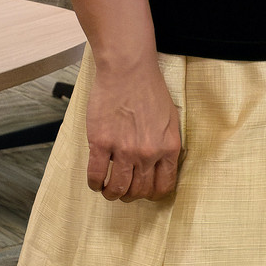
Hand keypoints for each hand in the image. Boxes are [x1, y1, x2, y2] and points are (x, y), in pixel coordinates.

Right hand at [85, 59, 181, 201]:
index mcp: (169, 148)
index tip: (143, 192)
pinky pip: (96, 175)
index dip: (152, 194)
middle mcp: (148, 153)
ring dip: (112, 194)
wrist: (128, 69)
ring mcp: (124, 150)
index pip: (163, 186)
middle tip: (123, 190)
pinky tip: (95, 182)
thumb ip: (166, 145)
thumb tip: (160, 167)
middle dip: (131, 196)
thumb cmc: (149, 89)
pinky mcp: (101, 143)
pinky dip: (95, 184)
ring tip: (108, 190)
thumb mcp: (171, 120)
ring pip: (118, 189)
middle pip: (139, 191)